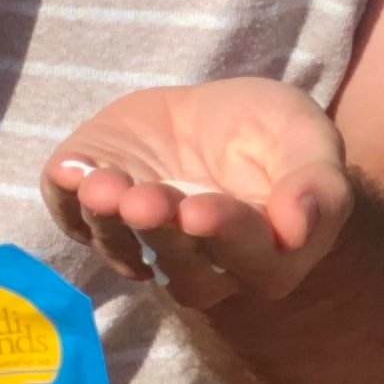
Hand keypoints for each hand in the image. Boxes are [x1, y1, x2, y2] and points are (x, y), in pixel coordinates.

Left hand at [42, 79, 352, 313]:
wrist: (207, 114)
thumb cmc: (267, 133)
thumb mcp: (305, 136)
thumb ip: (318, 184)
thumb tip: (298, 232)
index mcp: (266, 255)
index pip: (251, 260)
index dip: (226, 235)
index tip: (200, 209)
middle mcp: (201, 265)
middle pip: (183, 269)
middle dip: (162, 231)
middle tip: (148, 200)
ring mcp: (141, 243)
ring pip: (123, 250)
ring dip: (110, 220)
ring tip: (105, 186)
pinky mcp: (93, 214)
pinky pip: (71, 217)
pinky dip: (65, 196)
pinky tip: (70, 170)